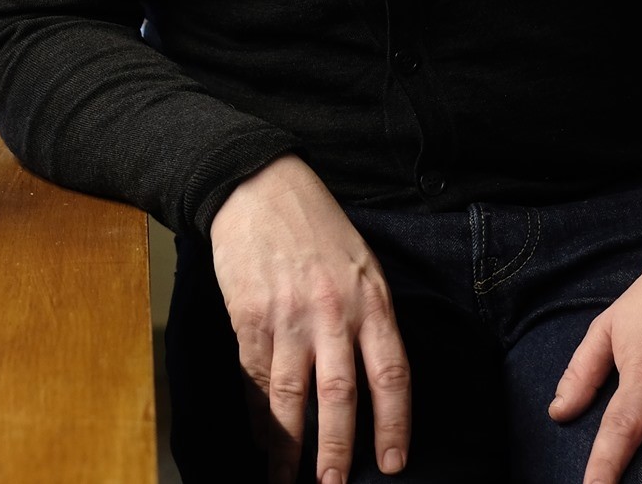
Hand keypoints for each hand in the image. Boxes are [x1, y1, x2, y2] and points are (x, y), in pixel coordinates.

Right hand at [209, 155, 411, 482]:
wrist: (258, 186)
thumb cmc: (316, 226)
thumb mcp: (364, 265)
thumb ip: (372, 319)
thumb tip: (375, 379)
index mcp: (371, 300)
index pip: (391, 375)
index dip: (394, 425)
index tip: (393, 463)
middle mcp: (332, 312)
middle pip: (340, 395)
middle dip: (337, 449)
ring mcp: (287, 315)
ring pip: (290, 395)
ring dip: (288, 445)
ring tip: (287, 480)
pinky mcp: (248, 315)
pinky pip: (253, 375)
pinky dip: (255, 412)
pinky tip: (258, 435)